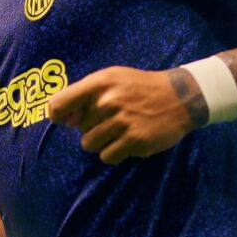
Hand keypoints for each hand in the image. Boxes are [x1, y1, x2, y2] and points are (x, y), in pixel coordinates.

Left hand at [46, 65, 201, 164]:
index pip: (59, 104)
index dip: (57, 115)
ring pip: (89, 144)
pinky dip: (114, 153)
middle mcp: (108, 102)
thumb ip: (85, 95)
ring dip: (101, 142)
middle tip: (113, 118)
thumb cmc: (139, 88)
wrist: (179, 97)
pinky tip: (127, 140)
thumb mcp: (112, 79)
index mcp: (99, 83)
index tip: (66, 119)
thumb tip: (63, 120)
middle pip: (78, 128)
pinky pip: (107, 156)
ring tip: (119, 130)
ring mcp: (121, 122)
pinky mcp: (134, 141)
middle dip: (92, 126)